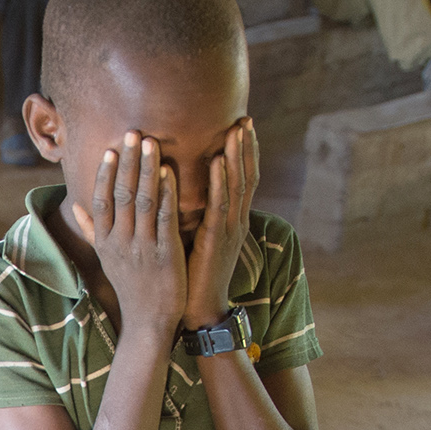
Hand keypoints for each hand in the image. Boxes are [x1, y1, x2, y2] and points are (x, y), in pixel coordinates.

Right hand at [72, 132, 185, 337]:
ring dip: (147, 170)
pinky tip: (170, 172)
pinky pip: (165, 218)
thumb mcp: (106, 260)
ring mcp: (143, 248)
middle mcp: (120, 242)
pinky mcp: (165, 254)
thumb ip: (92, 230)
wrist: (148, 323)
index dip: (105, 174)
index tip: (110, 149)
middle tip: (133, 132)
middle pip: (121, 195)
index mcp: (105, 242)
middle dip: (128, 162)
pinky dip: (167, 194)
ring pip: (143, 201)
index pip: (101, 201)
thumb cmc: (130, 288)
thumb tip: (75, 205)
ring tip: (151, 142)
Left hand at [184, 119, 257, 329]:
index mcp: (232, 221)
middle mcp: (236, 222)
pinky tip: (218, 161)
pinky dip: (221, 182)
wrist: (199, 311)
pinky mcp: (216, 241)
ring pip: (238, 186)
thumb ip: (197, 215)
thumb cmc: (193, 277)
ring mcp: (229, 232)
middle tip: (245, 118)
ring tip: (236, 129)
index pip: (242, 179)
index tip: (242, 126)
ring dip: (237, 156)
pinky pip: (220, 207)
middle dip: (246, 147)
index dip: (244, 153)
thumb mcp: (198, 239)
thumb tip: (184, 193)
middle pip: (246, 176)